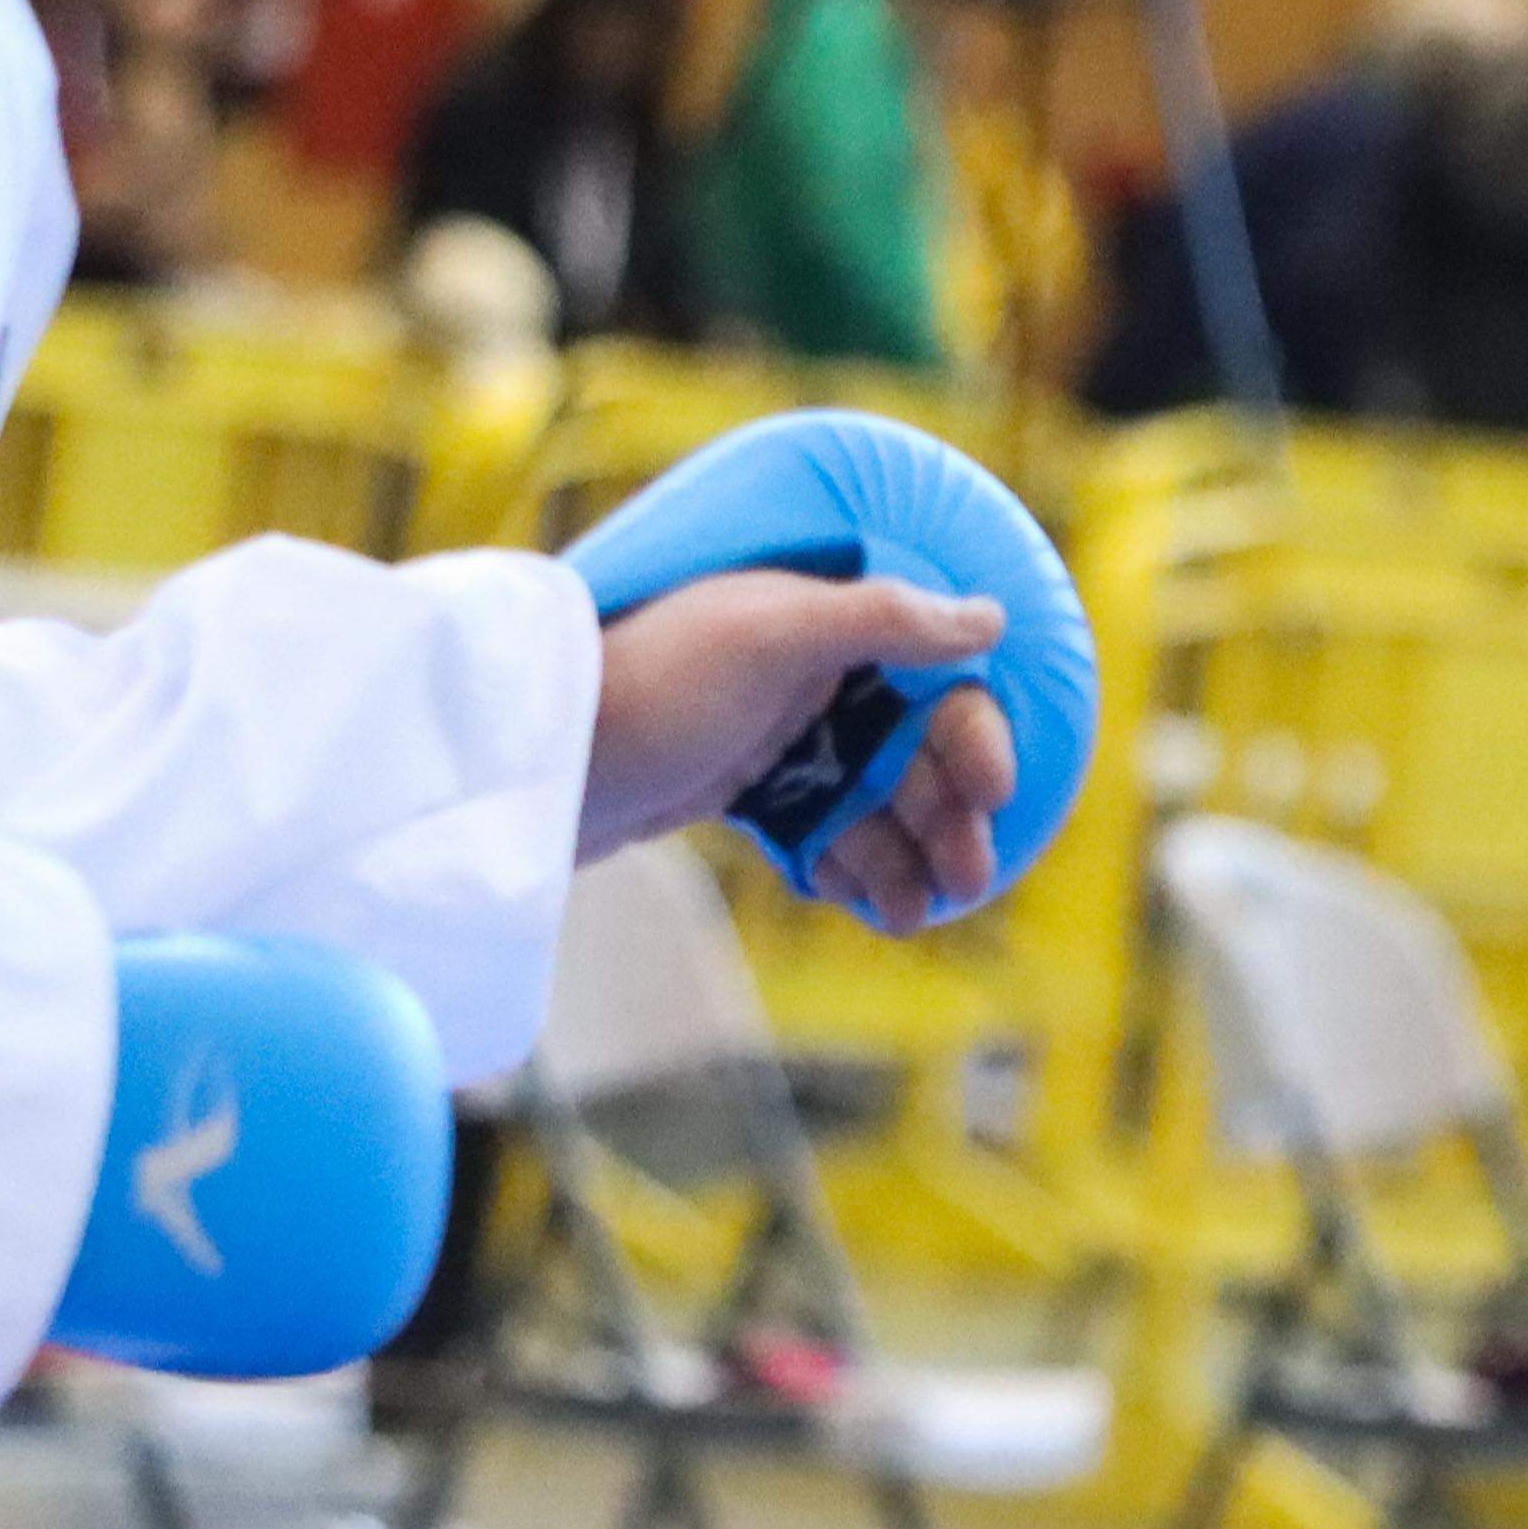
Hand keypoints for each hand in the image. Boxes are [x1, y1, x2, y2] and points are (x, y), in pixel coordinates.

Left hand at [578, 571, 1018, 933]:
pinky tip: (873, 906)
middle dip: (947, 812)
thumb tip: (990, 619)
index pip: (935, 675)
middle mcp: (810, 669)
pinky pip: (822, 830)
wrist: (537, 762)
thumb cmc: (648, 684)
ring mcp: (778, 732)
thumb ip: (880, 620)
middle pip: (915, 747)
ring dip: (908, 853)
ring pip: (874, 799)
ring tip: (914, 911)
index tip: (989, 792)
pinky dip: (852, 867)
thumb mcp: (766, 637)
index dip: (972, 733)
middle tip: (967, 876)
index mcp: (823, 618)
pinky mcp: (744, 787)